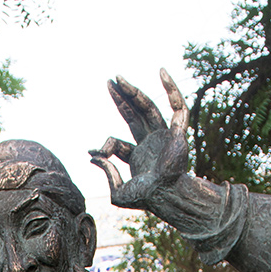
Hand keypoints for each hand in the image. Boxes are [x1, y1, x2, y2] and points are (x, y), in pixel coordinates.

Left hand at [89, 67, 190, 211]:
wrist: (164, 196)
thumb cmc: (146, 199)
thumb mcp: (118, 192)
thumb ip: (106, 174)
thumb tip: (93, 157)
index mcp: (138, 157)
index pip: (118, 143)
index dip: (105, 145)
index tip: (92, 151)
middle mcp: (151, 143)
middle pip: (134, 115)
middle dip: (120, 99)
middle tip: (109, 82)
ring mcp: (165, 136)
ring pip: (149, 107)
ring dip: (133, 92)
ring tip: (118, 78)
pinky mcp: (178, 131)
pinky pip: (178, 106)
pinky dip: (172, 88)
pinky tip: (161, 72)